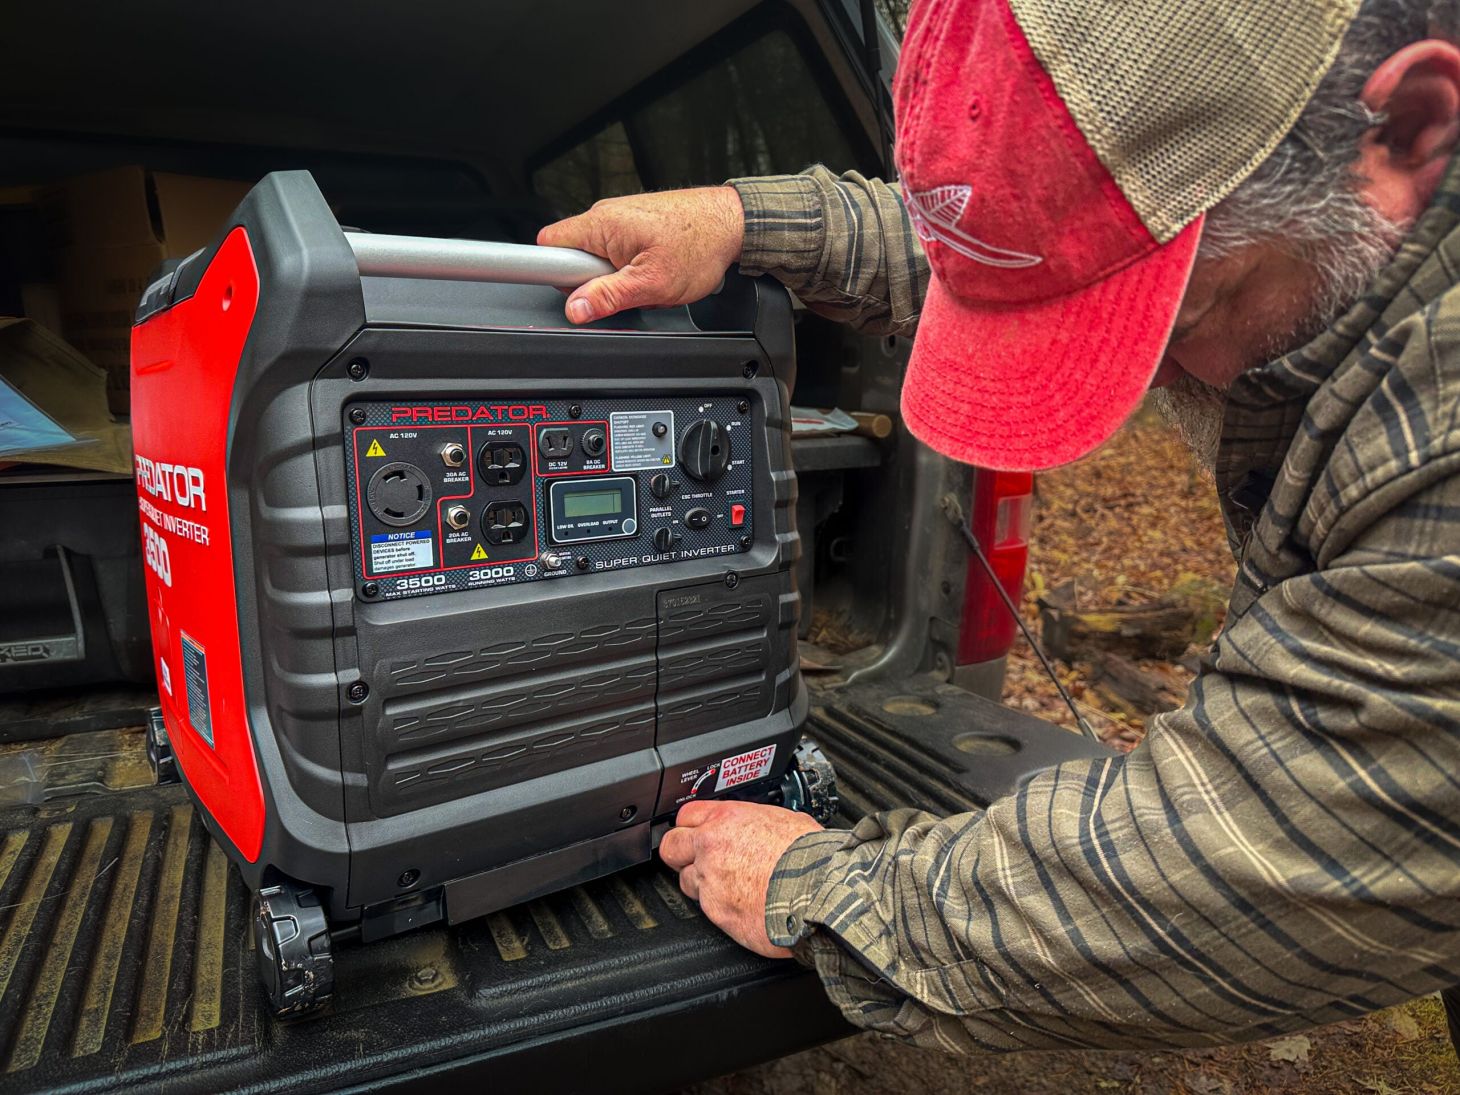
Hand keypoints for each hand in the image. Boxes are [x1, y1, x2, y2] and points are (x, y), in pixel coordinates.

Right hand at [536, 186, 744, 323]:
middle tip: (629, 288)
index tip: (571, 290)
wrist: (732, 223)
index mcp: (601, 224)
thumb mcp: (652, 283)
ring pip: (601, 259)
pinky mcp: (635, 225)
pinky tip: (656, 270)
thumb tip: (576, 308)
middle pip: (576, 257)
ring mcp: (621, 219)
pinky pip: (620, 254)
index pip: (548, 246)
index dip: (556, 274)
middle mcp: (606, 215)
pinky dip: (635, 268)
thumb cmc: (700, 244)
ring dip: (621, 278)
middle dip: (598, 282)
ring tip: (650, 278)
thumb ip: (609, 296)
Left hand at [659, 799, 822, 957]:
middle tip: (694, 859)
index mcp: (728, 818)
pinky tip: (740, 904)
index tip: (695, 833)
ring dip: (701, 883)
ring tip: (728, 886)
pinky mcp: (716, 911)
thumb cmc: (810, 857)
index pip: (687, 815)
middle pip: (671, 847)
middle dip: (680, 854)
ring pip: (686, 880)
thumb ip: (756, 822)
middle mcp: (712, 846)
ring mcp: (711, 880)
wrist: (819, 891)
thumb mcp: (784, 820)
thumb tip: (758, 825)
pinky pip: (706, 907)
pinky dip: (719, 907)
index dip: (691, 826)